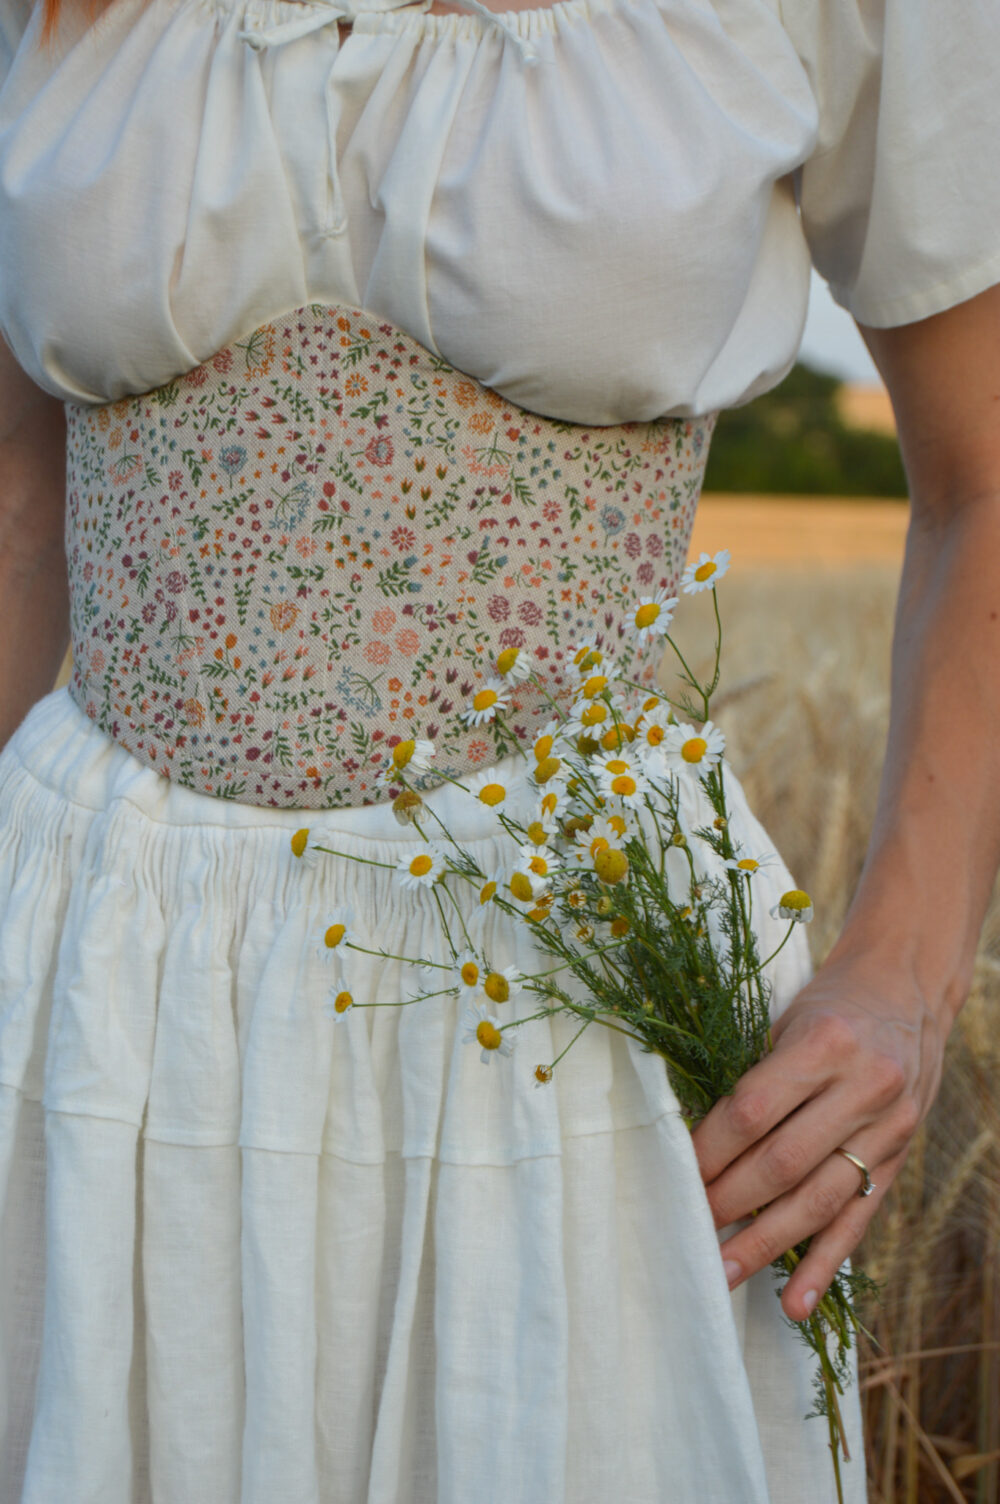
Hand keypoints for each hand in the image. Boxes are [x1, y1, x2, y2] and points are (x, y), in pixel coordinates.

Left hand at [688, 948, 948, 1320]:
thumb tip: (695, 1146)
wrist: (907, 992)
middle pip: (783, 1161)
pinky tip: (793, 1302)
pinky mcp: (899, 1160)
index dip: (709, 1148)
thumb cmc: (829, 1005)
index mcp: (824, 1043)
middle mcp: (863, 1088)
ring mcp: (888, 1129)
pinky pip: (857, 1219)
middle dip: (729, 1201)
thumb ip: (755, 1078)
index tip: (673, 1175)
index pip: (754, 1111)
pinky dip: (824, 1265)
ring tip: (722, 1273)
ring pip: (819, 1199)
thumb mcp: (787, 1022)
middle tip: (688, 1228)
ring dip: (766, 1242)